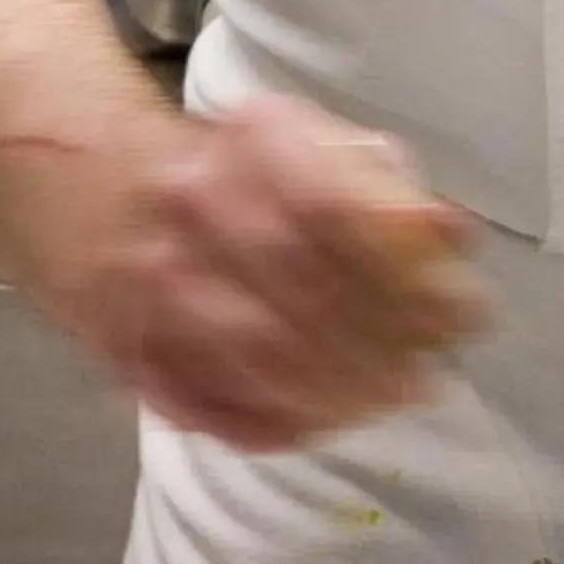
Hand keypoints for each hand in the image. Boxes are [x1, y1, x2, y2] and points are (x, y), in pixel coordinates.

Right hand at [37, 96, 489, 449]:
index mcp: (255, 139)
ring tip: (392, 399)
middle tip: (434, 373)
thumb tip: (452, 241)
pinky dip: (276, 424)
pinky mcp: (124, 346)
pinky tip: (325, 420)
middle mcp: (195, 203)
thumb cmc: (237, 168)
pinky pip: (210, 406)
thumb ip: (388, 189)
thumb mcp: (317, 143)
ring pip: (262, 360)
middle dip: (389, 348)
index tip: (466, 314)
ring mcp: (149, 280)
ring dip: (343, 394)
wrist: (97, 184)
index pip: (346, 217)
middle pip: (310, 296)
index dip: (416, 276)